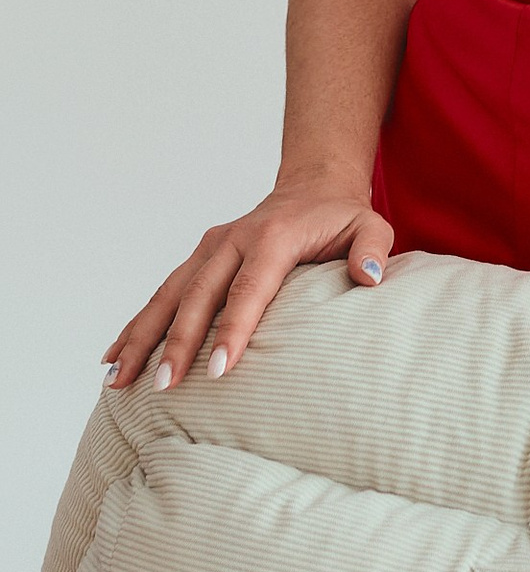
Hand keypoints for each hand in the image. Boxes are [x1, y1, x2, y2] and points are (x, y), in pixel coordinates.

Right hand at [100, 177, 392, 392]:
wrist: (313, 186)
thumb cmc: (341, 216)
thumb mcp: (369, 226)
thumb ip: (372, 248)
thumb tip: (368, 278)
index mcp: (273, 237)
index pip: (250, 289)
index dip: (233, 330)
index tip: (219, 370)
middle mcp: (233, 240)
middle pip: (199, 295)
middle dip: (178, 342)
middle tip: (164, 386)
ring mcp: (210, 248)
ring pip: (170, 294)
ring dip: (143, 336)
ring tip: (118, 378)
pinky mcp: (199, 257)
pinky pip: (164, 292)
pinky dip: (138, 323)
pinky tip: (114, 356)